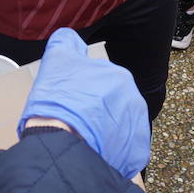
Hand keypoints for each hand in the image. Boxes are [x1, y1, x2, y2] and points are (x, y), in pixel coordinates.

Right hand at [18, 29, 148, 179]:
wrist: (61, 143)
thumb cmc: (58, 102)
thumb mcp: (56, 60)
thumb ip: (66, 43)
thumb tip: (69, 38)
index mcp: (119, 76)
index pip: (102, 82)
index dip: (84, 92)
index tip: (72, 101)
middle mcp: (134, 100)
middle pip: (113, 106)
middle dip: (97, 113)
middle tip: (76, 121)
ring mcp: (137, 128)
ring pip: (119, 129)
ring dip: (104, 133)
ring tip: (83, 139)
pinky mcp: (136, 154)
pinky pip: (124, 152)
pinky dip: (111, 154)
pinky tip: (93, 152)